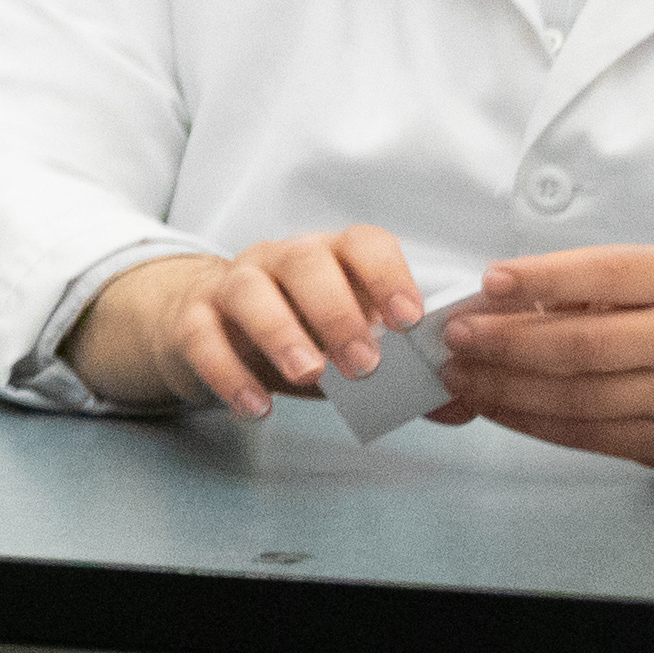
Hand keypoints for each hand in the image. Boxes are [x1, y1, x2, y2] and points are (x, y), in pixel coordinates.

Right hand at [66, 226, 422, 417]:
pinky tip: (257, 408)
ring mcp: (231, 283)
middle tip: (364, 365)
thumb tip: (463, 406)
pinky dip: (229, 372)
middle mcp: (279, 259)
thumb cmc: (299, 333)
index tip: (409, 321)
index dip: (388, 276)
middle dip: (338, 311)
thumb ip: (405, 375)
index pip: (362, 244)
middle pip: (305, 262)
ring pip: (248, 290)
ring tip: (309, 376)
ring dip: (281, 332)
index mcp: (331, 257)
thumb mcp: (350, 347)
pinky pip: (202, 336)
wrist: (208, 327)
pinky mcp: (191, 317)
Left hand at [434, 247, 653, 470]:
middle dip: (506, 343)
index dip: (543, 278)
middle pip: (582, 345)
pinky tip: (494, 405)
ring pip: (577, 396)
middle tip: (454, 337)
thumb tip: (490, 300)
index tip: (489, 281)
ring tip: (460, 375)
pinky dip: (529, 420)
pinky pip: (586, 435)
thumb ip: (579, 284)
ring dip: (504, 387)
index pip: (604, 274)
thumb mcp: (648, 277)